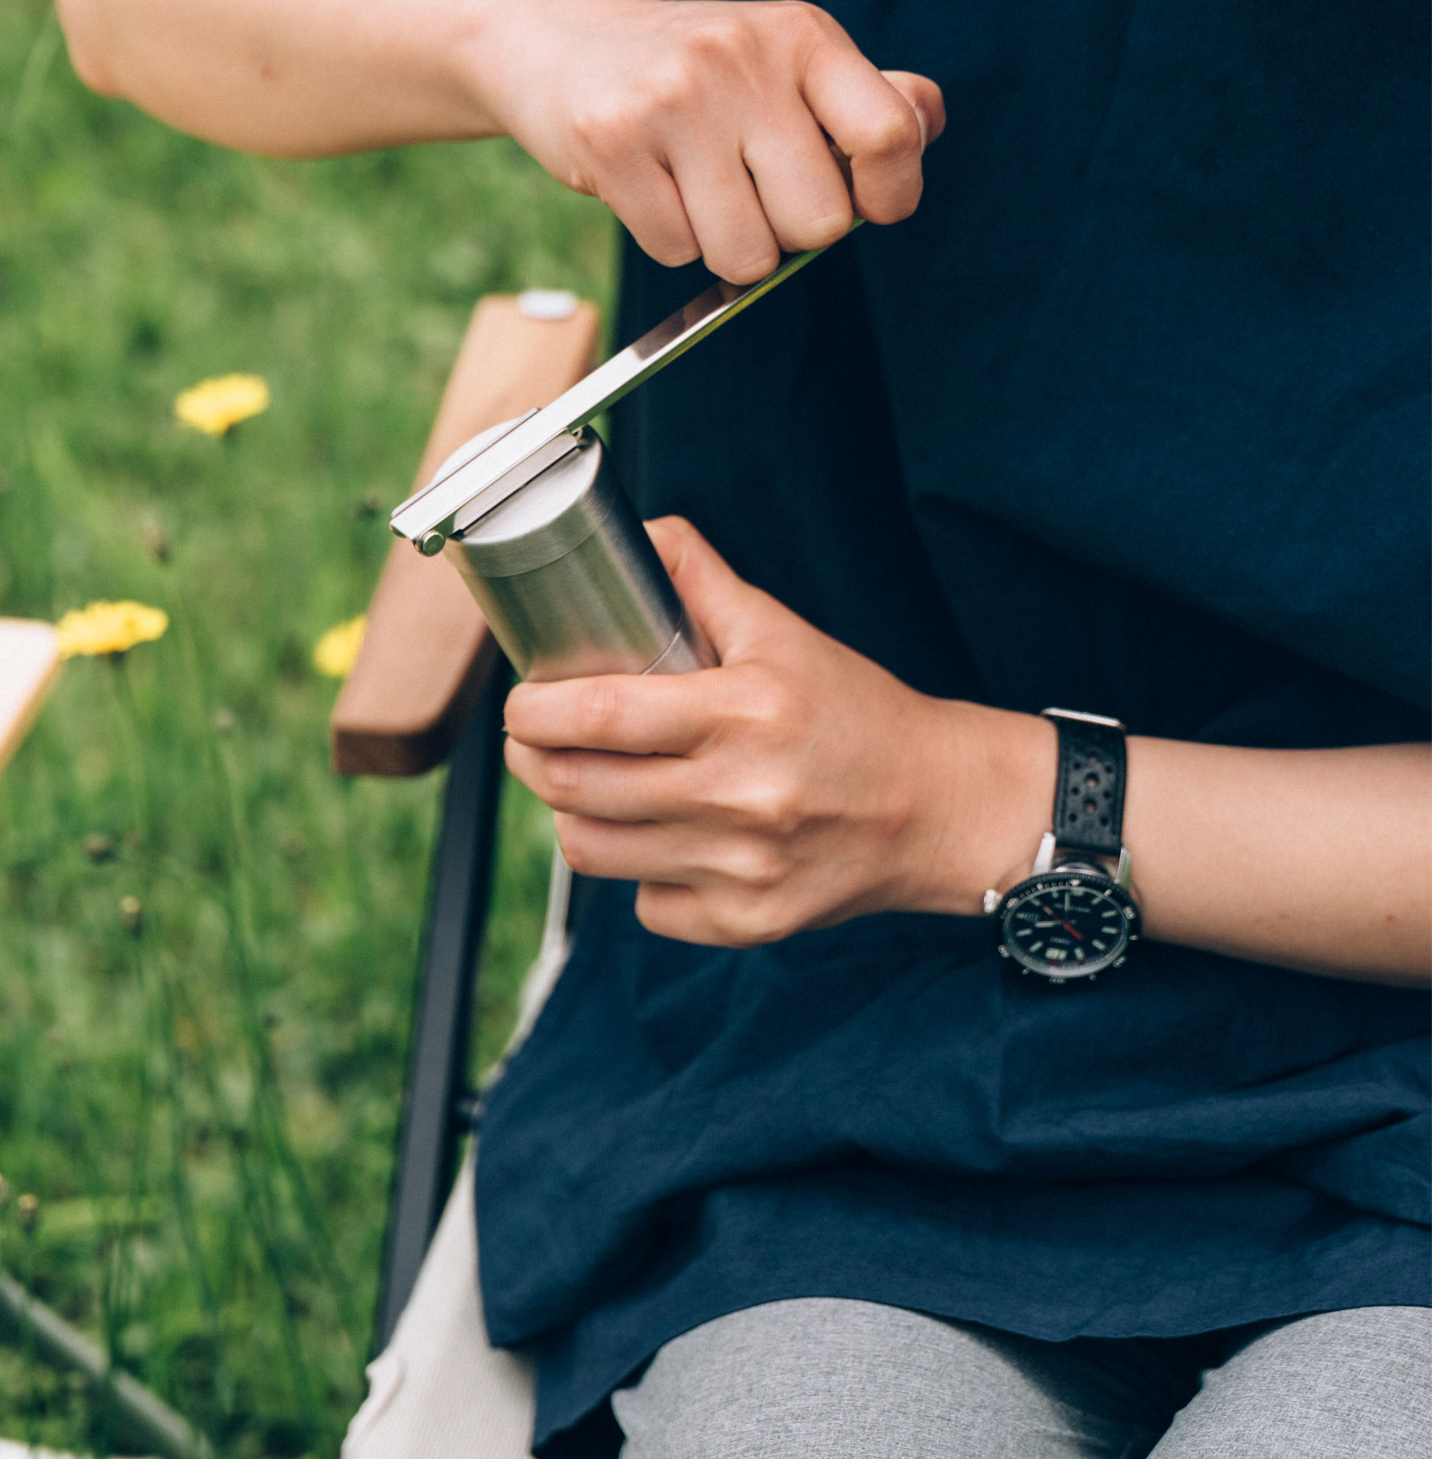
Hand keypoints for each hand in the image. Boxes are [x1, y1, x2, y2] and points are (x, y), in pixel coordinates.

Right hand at [476, 0, 945, 286]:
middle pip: (819, 223)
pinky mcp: (612, 142)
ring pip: (746, 253)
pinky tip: (653, 187)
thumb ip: (869, 98)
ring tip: (701, 191)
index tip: (870, 201)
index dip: (892, 194)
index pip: (890, 135)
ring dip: (728, 246)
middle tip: (756, 192)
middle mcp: (742, 58)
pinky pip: (675, 249)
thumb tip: (922, 124)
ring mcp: (673, 99)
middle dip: (791, 232)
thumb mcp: (788, 60)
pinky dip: (670, 238)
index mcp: (803, 36)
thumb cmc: (703, 71)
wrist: (566, 40)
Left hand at [502, 518, 1045, 946]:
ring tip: (587, 787)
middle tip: (533, 740)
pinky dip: (640, 874)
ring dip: (573, 816)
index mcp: (744, 712)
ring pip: (593, 852)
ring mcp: (743, 868)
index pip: (599, 713)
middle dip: (531, 760)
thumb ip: (702, 580)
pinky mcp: (748, 922)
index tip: (522, 700)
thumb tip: (639, 536)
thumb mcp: (783, 632)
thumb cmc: (854, 712)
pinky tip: (664, 839)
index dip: (535, 709)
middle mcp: (742, 796)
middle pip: (577, 788)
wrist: (937, 807)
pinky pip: (646, 905)